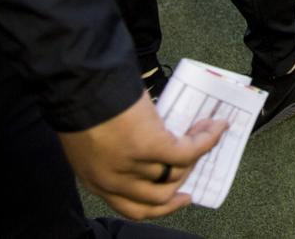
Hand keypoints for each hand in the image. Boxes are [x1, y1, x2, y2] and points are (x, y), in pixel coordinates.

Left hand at [58, 92, 226, 220]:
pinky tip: (215, 127)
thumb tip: (139, 148)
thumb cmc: (80, 103)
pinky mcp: (152, 146)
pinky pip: (188, 151)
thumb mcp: (89, 141)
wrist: (78, 86)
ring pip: (176, 173)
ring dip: (197, 154)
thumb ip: (110, 154)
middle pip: (160, 197)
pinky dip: (206, 139)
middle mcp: (115, 182)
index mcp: (97, 182)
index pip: (134, 209)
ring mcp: (134, 167)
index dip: (162, 206)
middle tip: (196, 161)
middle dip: (183, 179)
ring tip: (206, 130)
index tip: (180, 197)